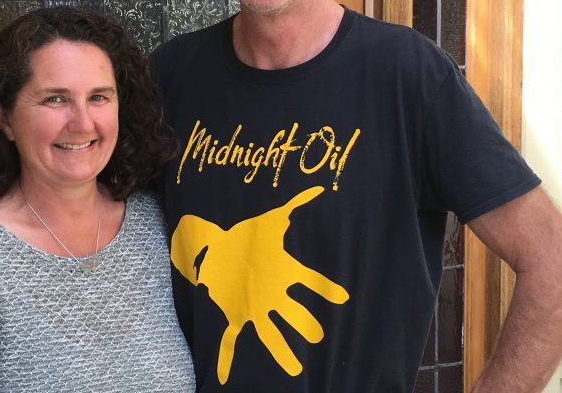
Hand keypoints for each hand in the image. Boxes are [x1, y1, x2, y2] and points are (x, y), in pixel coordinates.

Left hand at [171, 185, 348, 383]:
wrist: (218, 249)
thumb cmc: (247, 235)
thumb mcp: (271, 219)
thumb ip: (296, 203)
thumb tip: (319, 188)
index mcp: (282, 273)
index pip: (309, 281)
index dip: (325, 288)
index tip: (343, 297)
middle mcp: (271, 295)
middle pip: (293, 312)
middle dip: (303, 323)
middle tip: (317, 336)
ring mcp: (253, 307)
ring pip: (270, 332)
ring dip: (280, 349)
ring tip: (295, 370)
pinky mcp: (233, 315)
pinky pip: (231, 340)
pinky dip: (227, 359)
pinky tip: (223, 380)